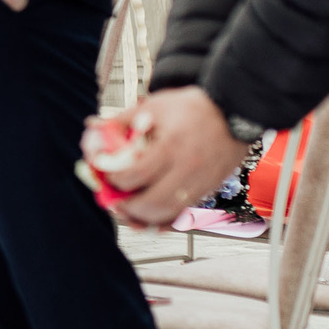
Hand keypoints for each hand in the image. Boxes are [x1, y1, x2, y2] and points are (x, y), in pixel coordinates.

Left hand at [103, 87, 252, 228]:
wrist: (235, 111)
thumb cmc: (192, 107)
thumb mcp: (154, 106)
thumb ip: (123, 120)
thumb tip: (93, 127)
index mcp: (170, 146)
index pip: (137, 174)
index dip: (116, 181)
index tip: (107, 178)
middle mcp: (188, 168)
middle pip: (154, 202)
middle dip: (129, 207)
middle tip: (115, 202)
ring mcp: (201, 182)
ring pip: (170, 213)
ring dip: (145, 219)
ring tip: (129, 213)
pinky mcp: (209, 189)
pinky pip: (185, 214)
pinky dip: (166, 221)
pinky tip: (151, 219)